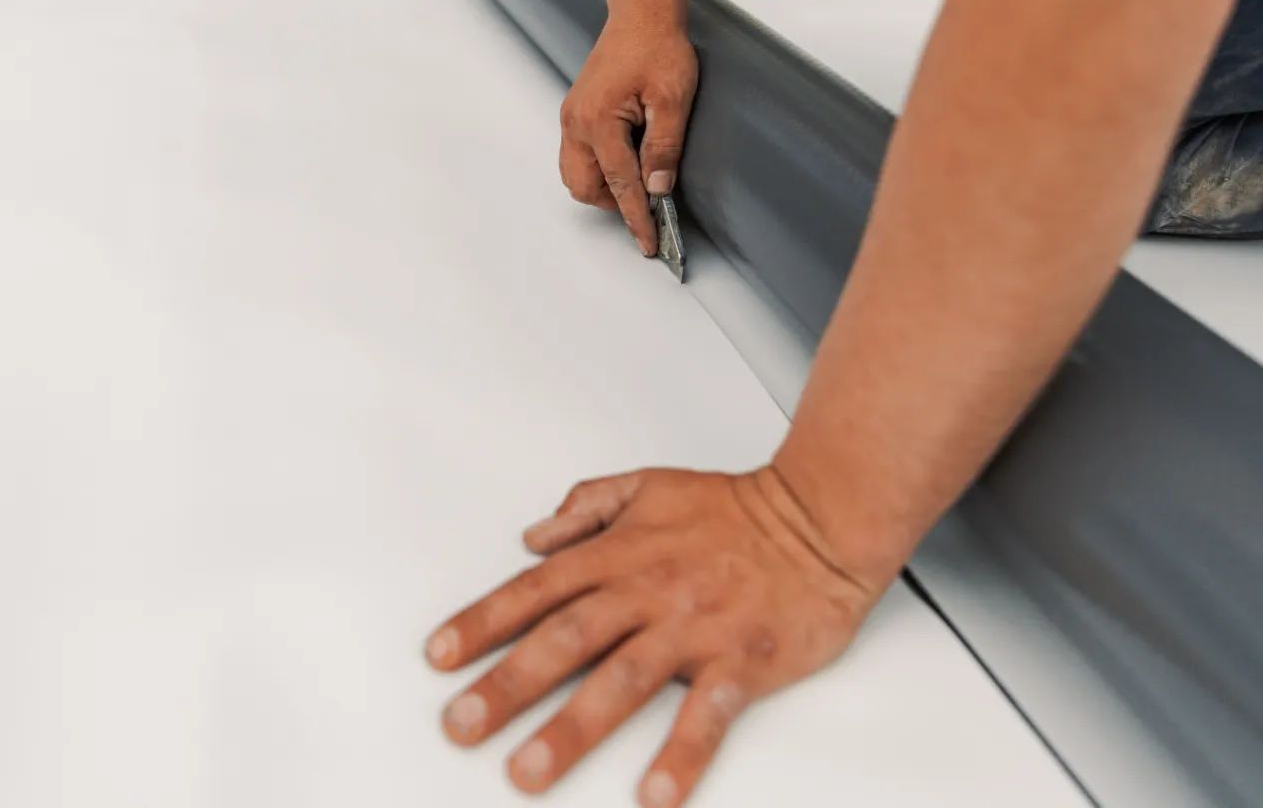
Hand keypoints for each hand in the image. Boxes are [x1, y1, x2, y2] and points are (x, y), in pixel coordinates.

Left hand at [424, 468, 885, 806]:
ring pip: (621, 682)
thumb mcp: (650, 485)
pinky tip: (654, 792)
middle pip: (563, 640)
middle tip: (461, 725)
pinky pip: (706, 714)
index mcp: (620, 553)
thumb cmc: (737, 508)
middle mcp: (647, 591)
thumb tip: (534, 535)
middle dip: (506, 685)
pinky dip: (680, 754)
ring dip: (570, 730)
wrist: (822, 516)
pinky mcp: (742, 661)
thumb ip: (588, 506)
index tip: (440, 656)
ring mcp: (693, 628)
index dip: (482, 622)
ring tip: (528, 771)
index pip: (535, 589)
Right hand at [559, 14, 698, 255]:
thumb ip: (664, 147)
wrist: (641, 14)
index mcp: (598, 121)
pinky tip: (625, 163)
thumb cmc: (658, 48)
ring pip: (576, 175)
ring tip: (638, 183)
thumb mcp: (673, 99)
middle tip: (651, 205)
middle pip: (586, 188)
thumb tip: (658, 189)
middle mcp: (576, 123)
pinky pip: (576, 157)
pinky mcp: (575, 113)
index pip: (619, 184)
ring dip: (604, 188)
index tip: (649, 242)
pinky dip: (597, 170)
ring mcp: (571, 118)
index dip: (636, 217)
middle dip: (616, 203)